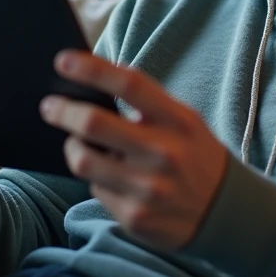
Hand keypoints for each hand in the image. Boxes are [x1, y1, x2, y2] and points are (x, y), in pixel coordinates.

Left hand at [39, 51, 227, 249]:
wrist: (226, 212)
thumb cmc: (195, 156)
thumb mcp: (185, 123)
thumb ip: (147, 106)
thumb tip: (90, 88)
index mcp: (179, 121)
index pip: (130, 84)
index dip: (92, 69)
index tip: (62, 60)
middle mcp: (164, 153)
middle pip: (94, 124)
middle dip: (62, 111)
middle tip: (49, 105)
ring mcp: (148, 188)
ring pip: (83, 160)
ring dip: (73, 147)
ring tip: (77, 143)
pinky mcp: (135, 217)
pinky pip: (95, 189)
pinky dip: (96, 179)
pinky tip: (109, 176)